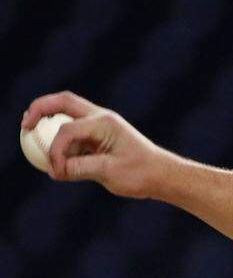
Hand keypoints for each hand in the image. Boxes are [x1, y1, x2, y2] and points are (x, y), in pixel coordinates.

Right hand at [22, 91, 175, 198]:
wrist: (162, 175)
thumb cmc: (141, 173)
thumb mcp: (108, 173)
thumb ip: (79, 169)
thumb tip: (55, 169)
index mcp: (104, 122)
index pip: (67, 130)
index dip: (55, 150)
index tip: (56, 171)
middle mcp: (101, 118)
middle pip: (62, 102)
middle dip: (40, 110)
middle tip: (25, 125)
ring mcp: (100, 125)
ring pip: (66, 118)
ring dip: (52, 132)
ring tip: (47, 155)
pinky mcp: (99, 137)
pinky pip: (74, 134)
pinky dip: (64, 145)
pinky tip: (62, 163)